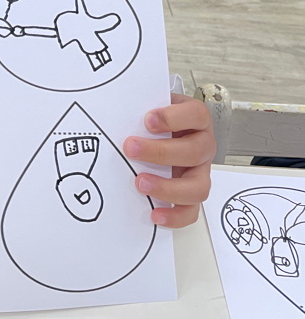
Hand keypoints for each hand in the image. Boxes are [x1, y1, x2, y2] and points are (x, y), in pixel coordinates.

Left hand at [124, 93, 214, 228]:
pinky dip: (175, 215)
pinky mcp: (191, 193)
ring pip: (198, 187)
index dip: (173, 118)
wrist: (158, 131)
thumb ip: (141, 103)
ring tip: (140, 182)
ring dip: (168, 187)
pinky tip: (155, 213)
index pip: (197, 115)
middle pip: (194, 152)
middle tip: (131, 148)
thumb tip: (116, 106)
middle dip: (160, 152)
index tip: (148, 120)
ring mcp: (200, 171)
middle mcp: (203, 145)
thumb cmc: (155, 117)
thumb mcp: (151, 103)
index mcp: (196, 119)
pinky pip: (191, 211)